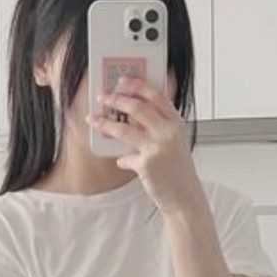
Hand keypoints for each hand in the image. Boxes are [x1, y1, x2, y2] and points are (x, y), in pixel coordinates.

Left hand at [86, 77, 199, 215]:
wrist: (184, 196)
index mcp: (176, 123)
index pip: (157, 95)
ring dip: (105, 122)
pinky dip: (122, 159)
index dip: (138, 85)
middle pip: (137, 108)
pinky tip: (121, 161)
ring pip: (124, 129)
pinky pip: (125, 157)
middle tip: (102, 97)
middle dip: (116, 99)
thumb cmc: (178, 169)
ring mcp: (157, 148)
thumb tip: (130, 116)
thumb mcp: (173, 142)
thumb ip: (157, 127)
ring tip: (92, 119)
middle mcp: (168, 132)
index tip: (123, 80)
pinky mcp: (146, 164)